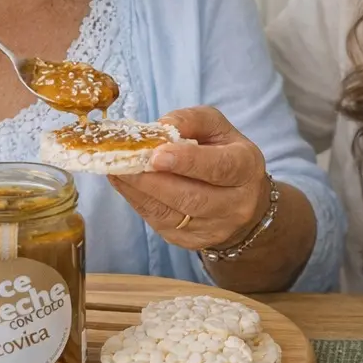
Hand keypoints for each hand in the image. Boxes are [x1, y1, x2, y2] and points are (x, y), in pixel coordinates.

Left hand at [107, 106, 269, 250]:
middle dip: (152, 181)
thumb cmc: (224, 154)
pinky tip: (124, 185)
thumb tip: (158, 129)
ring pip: (170, 215)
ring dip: (138, 192)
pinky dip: (138, 202)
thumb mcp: (216, 127)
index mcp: (246, 168)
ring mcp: (214, 228)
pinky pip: (160, 223)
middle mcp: (236, 204)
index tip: (156, 155)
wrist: (241, 200)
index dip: (187, 162)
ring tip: (116, 171)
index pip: (218, 168)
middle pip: (191, 197)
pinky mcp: (191, 242)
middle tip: (123, 163)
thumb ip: (189, 120)